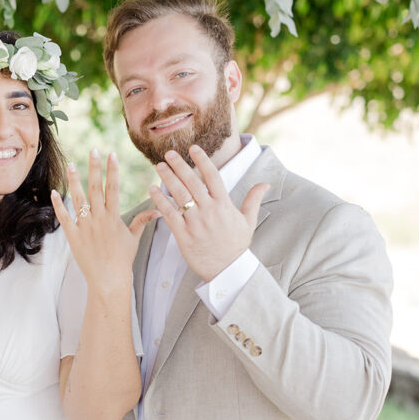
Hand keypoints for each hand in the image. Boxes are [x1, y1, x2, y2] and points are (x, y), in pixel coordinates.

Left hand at [51, 149, 155, 295]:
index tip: (111, 154)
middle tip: (93, 150)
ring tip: (72, 165)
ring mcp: (84, 227)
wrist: (108, 280)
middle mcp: (99, 219)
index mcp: (113, 218)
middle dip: (94, 168)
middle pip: (95, 189)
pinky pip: (64, 218)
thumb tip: (157, 210)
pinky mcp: (73, 237)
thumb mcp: (133, 239)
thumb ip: (141, 221)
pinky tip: (54, 192)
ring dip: (75, 181)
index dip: (112, 170)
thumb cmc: (122, 260)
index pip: (113, 188)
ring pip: (78, 199)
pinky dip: (59, 205)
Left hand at [148, 145, 269, 281]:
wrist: (226, 271)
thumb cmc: (236, 246)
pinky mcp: (183, 235)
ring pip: (179, 196)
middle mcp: (209, 211)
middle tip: (169, 153)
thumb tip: (266, 184)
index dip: (202, 161)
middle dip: (180, 166)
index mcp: (224, 205)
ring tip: (159, 166)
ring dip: (168, 179)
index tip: (193, 148)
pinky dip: (160, 201)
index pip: (213, 176)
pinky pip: (169, 214)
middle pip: (193, 183)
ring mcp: (195, 223)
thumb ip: (253, 200)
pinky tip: (152, 190)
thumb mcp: (248, 222)